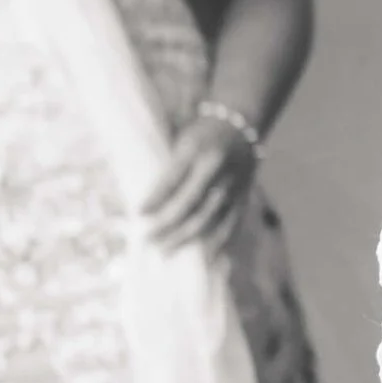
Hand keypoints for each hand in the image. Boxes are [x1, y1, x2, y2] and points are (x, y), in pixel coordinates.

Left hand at [137, 112, 258, 255]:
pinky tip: (204, 257)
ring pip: (208, 218)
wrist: (242, 125)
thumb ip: (170, 166)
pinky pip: (230, 223)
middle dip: (167, 225)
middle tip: (147, 239)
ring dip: (185, 238)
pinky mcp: (242, 196)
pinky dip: (217, 242)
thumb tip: (146, 201)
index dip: (155, 198)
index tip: (138, 214)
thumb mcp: (182, 138)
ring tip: (165, 251)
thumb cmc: (202, 132)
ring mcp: (232, 184)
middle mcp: (216, 168)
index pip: (172, 179)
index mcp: (196, 149)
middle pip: (189, 203)